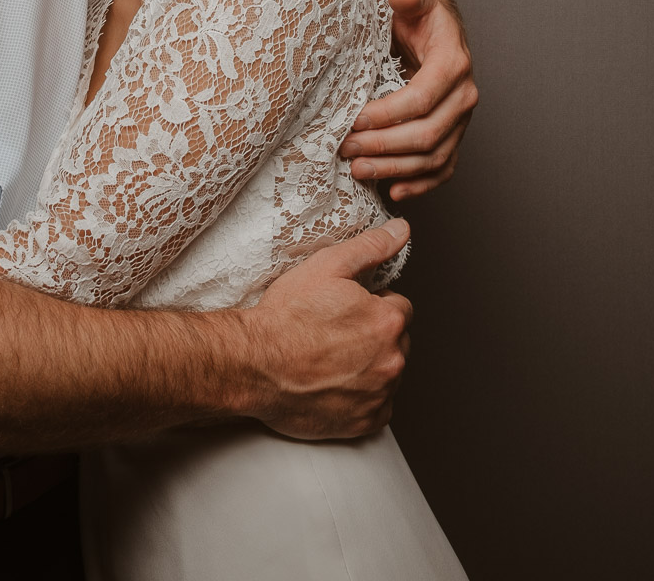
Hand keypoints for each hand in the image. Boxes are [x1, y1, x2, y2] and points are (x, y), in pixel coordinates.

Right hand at [239, 219, 413, 438]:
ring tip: (330, 360)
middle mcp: (392, 360)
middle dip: (374, 337)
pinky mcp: (364, 422)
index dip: (372, 306)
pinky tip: (334, 384)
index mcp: (387, 320)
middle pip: (397, 342)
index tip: (346, 311)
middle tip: (335, 335)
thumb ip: (370, 248)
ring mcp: (379, 394)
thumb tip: (401, 231)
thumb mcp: (327, 267)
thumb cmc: (285, 318)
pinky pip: (377, 408)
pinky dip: (362, 398)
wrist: (252, 364)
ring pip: (388, 374)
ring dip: (369, 367)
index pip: (400, 308)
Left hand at [343, 0, 477, 199]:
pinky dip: (421, 185)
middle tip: (345, 148)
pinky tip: (394, 191)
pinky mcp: (454, 135)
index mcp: (453, 63)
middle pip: (426, 134)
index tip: (352, 121)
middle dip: (383, 146)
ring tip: (358, 171)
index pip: (421, 99)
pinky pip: (444, 168)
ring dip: (395, 169)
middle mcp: (464, 95)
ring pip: (434, 157)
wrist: (432, 26)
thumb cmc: (417, 14)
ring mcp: (461, 120)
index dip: (386, 116)